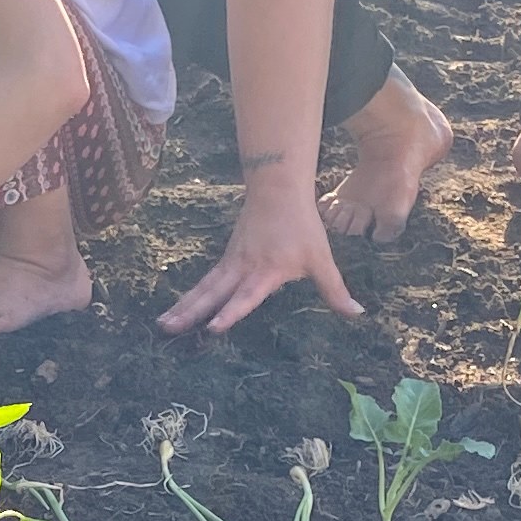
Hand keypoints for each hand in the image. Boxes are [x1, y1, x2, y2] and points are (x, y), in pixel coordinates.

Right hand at [159, 186, 363, 334]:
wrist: (278, 191)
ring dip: (183, 306)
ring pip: (204, 288)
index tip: (213, 328)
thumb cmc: (301, 226)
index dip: (230, 313)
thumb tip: (357, 314)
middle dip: (190, 312)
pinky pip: (206, 281)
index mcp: (265, 272)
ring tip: (163, 324)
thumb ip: (335, 290)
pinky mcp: (227, 259)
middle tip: (167, 328)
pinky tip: (178, 309)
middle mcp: (243, 269)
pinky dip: (190, 295)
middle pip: (212, 294)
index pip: (245, 297)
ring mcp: (231, 263)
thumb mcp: (322, 259)